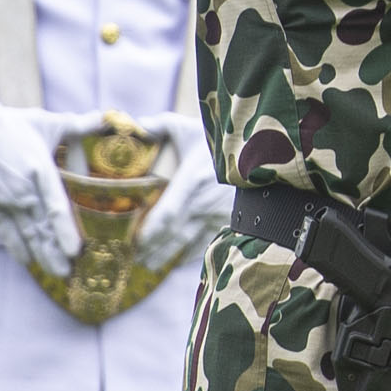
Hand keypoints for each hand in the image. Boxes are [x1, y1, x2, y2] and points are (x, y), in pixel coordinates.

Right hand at [0, 94, 81, 277]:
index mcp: (40, 170)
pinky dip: (15, 247)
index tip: (75, 250)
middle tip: (71, 274)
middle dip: (55, 252)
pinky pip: (5, 231)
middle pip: (42, 227)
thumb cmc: (11, 126)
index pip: (55, 206)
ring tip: (56, 274)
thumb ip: (81, 125)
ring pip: (26, 233)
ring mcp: (6, 200)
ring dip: (41, 255)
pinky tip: (26, 263)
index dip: (64, 230)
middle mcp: (23, 190)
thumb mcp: (47, 122)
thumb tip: (110, 117)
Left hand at [128, 111, 232, 267]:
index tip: (135, 241)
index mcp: (193, 180)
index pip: (169, 212)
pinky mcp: (229, 221)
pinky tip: (177, 263)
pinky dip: (191, 256)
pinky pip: (207, 243)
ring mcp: (219, 214)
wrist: (259, 152)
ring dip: (168, 256)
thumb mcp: (188, 127)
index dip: (152, 229)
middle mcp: (206, 201)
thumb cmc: (219, 139)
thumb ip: (158, 125)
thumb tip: (132, 126)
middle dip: (154, 248)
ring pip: (189, 242)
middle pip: (175, 232)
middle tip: (134, 259)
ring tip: (149, 265)